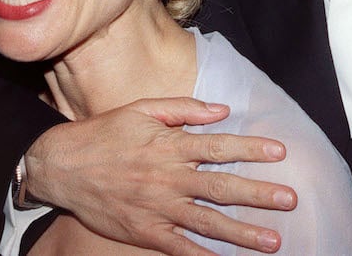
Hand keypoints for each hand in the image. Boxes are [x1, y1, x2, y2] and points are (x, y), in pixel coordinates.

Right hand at [23, 97, 295, 255]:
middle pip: (222, 187)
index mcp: (170, 145)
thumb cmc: (104, 133)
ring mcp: (157, 207)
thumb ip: (184, 110)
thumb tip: (222, 110)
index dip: (251, 150)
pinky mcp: (145, 232)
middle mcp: (168, 177)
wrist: (61, 166)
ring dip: (243, 233)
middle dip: (259, 194)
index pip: (219, 147)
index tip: (280, 153)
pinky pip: (180, 248)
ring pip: (207, 222)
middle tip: (291, 200)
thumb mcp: (142, 109)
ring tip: (273, 242)